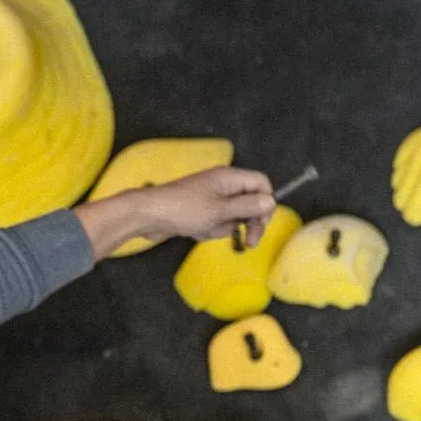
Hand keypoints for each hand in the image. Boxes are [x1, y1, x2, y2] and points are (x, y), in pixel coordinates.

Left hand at [73, 166, 275, 255]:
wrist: (149, 215)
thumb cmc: (184, 210)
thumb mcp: (221, 211)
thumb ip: (248, 206)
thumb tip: (270, 202)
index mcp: (229, 178)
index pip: (261, 183)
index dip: (266, 202)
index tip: (262, 222)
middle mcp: (223, 184)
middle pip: (250, 202)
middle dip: (250, 222)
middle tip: (250, 242)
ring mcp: (211, 197)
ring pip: (233, 216)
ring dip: (225, 227)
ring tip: (206, 229)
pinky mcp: (200, 210)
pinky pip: (217, 222)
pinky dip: (211, 229)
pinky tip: (196, 231)